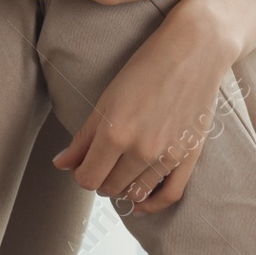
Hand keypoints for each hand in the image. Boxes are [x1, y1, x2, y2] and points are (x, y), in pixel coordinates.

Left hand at [52, 0, 236, 214]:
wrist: (194, 50)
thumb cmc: (148, 66)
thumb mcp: (107, 98)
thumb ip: (84, 137)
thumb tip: (61, 164)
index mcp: (115, 133)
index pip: (87, 179)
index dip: (81, 173)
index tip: (84, 163)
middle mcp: (141, 150)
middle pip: (109, 188)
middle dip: (102, 177)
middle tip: (104, 161)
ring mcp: (167, 156)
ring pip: (135, 193)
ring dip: (124, 186)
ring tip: (122, 169)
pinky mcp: (189, 157)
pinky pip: (169, 196)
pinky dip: (152, 204)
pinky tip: (141, 202)